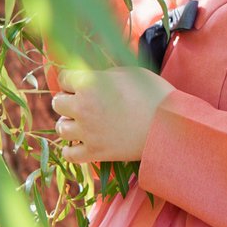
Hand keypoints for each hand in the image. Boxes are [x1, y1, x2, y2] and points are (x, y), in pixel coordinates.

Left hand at [51, 66, 172, 163]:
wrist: (169, 124)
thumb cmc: (153, 93)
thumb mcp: (129, 72)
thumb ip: (104, 74)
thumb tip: (91, 77)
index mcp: (90, 83)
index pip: (63, 78)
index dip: (72, 80)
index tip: (81, 83)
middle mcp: (83, 107)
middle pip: (57, 103)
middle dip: (68, 100)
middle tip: (83, 102)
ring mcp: (87, 132)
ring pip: (60, 128)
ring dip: (69, 123)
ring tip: (83, 122)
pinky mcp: (95, 152)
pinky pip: (69, 154)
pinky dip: (71, 149)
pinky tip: (81, 143)